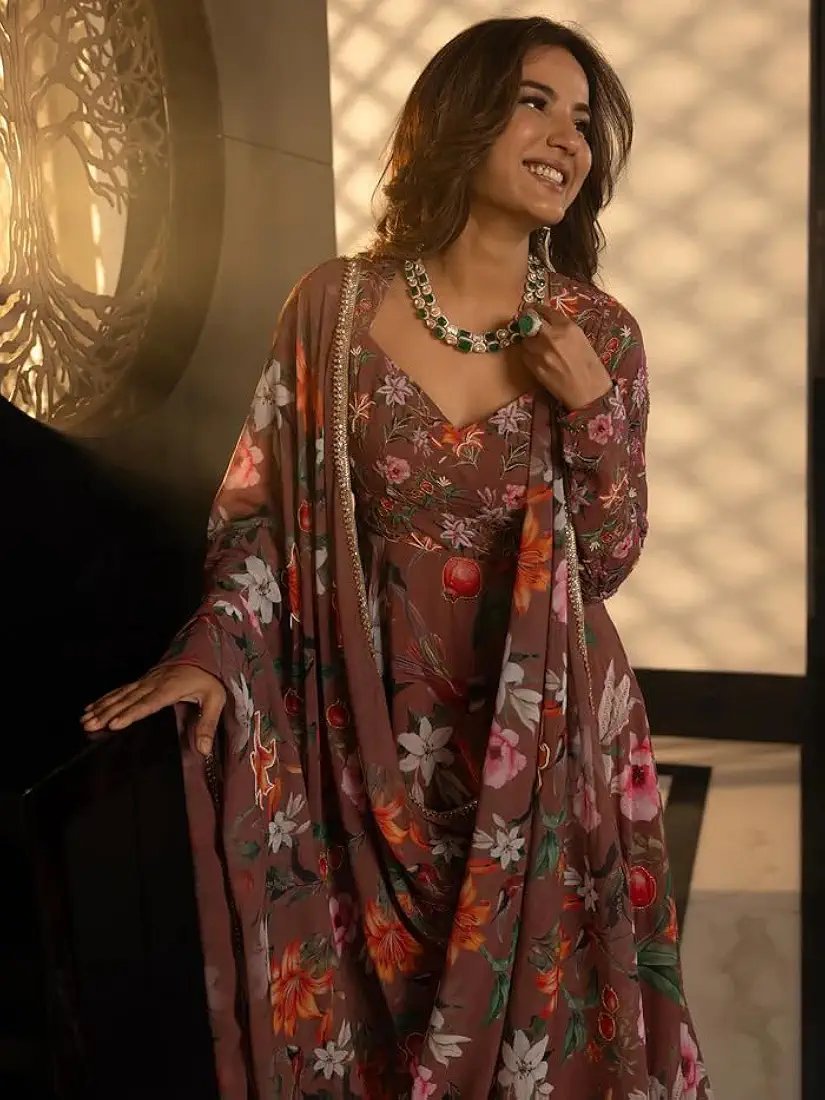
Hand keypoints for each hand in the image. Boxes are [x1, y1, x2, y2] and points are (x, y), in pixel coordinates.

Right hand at [82, 664, 225, 755]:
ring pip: (121, 694)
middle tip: (90, 725)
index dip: (131, 713)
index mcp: (171, 689)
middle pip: (128, 700)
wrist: (204, 653)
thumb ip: (208, 724)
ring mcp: (146, 680)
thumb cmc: (209, 679)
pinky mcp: (142, 680)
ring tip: (85, 719)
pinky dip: (105, 698)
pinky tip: (92, 706)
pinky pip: (121, 689)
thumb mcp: (216, 700)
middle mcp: (154, 684)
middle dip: (108, 713)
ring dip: (102, 706)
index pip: (148, 704)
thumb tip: (203, 749)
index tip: (115, 723)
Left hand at [520, 301, 612, 411]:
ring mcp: (540, 352)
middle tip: (526, 323)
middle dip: (526, 321)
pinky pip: (525, 355)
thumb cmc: (590, 366)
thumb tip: (547, 322)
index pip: (544, 310)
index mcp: (567, 327)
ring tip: (537, 346)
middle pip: (529, 321)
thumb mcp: (581, 339)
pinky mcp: (534, 366)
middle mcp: (551, 336)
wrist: (588, 392)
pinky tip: (538, 359)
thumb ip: (563, 328)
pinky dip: (528, 354)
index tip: (532, 310)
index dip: (536, 309)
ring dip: (528, 340)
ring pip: (525, 339)